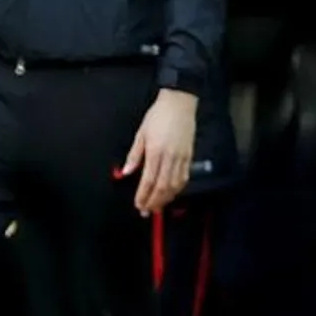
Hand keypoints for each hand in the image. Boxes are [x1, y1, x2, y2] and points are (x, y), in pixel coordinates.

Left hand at [122, 88, 195, 216]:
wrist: (179, 103)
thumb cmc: (157, 116)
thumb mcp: (141, 133)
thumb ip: (134, 155)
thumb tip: (126, 172)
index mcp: (155, 151)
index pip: (149, 180)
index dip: (143, 195)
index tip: (139, 205)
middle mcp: (170, 157)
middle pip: (163, 186)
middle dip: (154, 201)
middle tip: (147, 211)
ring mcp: (182, 157)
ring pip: (175, 184)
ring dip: (166, 198)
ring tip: (158, 206)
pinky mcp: (190, 155)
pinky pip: (184, 177)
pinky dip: (177, 188)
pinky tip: (171, 193)